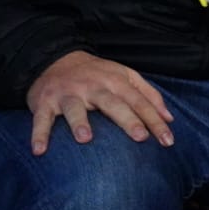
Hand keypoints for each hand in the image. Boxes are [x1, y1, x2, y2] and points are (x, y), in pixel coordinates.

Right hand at [25, 51, 174, 154]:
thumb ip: (149, 95)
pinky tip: (40, 151)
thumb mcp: (126, 76)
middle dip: (127, 120)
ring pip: (74, 108)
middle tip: (140, 137)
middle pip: (112, 103)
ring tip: (86, 139)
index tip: (168, 141)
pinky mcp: (45, 102)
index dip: (155, 121)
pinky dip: (39, 134)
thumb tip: (169, 118)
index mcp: (116, 81)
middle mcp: (93, 87)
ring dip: (79, 123)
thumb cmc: (98, 74)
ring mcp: (68, 94)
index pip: (140, 102)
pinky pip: (41, 119)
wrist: (54, 58)